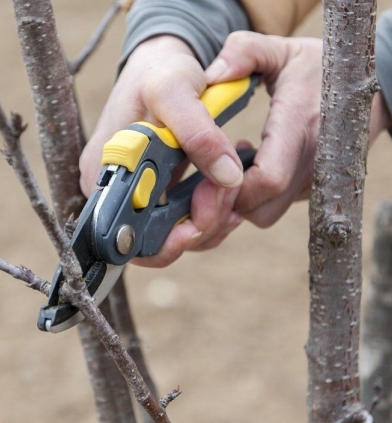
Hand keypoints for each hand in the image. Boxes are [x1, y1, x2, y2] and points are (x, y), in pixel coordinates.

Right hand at [80, 35, 245, 267]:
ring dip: (208, 221)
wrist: (162, 63)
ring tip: (230, 189)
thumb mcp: (174, 89)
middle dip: (196, 229)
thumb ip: (198, 132)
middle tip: (225, 199)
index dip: (164, 241)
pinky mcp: (156, 191)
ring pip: (171, 235)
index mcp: (105, 172)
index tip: (197, 224)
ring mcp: (136, 193)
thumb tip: (227, 176)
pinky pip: (180, 219)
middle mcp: (115, 190)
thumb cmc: (158, 72)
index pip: (125, 235)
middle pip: (151, 242)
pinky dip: (208, 213)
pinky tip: (225, 193)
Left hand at [205, 31, 390, 227]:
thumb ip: (245, 52)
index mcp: (300, 126)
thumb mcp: (283, 50)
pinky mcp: (314, 188)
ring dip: (242, 199)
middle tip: (212, 173)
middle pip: (262, 210)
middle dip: (228, 201)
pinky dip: (258, 197)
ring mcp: (316, 179)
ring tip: (234, 165)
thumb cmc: (321, 67)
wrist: (372, 85)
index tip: (210, 171)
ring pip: (269, 213)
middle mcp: (313, 161)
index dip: (232, 186)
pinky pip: (279, 205)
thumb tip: (212, 76)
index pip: (268, 179)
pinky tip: (253, 165)